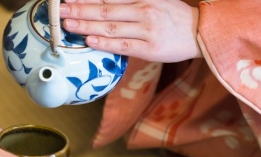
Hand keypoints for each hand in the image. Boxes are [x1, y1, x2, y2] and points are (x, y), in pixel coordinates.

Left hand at [59, 0, 201, 62]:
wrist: (200, 33)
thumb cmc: (172, 17)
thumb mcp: (153, 1)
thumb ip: (129, 2)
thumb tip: (103, 4)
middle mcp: (143, 10)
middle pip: (105, 10)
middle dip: (80, 10)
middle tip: (60, 11)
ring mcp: (147, 30)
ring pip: (111, 27)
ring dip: (87, 26)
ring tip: (68, 25)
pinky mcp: (150, 49)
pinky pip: (123, 45)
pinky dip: (105, 43)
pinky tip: (90, 41)